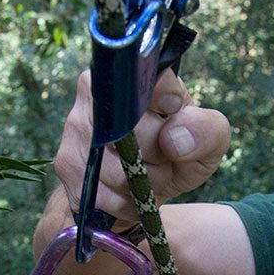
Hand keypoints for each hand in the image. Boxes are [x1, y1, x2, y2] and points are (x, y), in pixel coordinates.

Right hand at [54, 69, 231, 222]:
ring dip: (141, 186)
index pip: (152, 82)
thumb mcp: (208, 141)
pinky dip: (123, 203)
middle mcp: (95, 88)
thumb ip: (205, 130)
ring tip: (146, 178)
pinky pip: (100, 193)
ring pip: (116, 168)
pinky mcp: (65, 162)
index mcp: (134, 71)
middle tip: (163, 160)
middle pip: (133, 131)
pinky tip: (129, 195)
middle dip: (158, 159)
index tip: (175, 117)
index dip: (171, 110)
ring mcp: (75, 126)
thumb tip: (174, 139)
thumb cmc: (179, 153)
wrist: (141, 189)